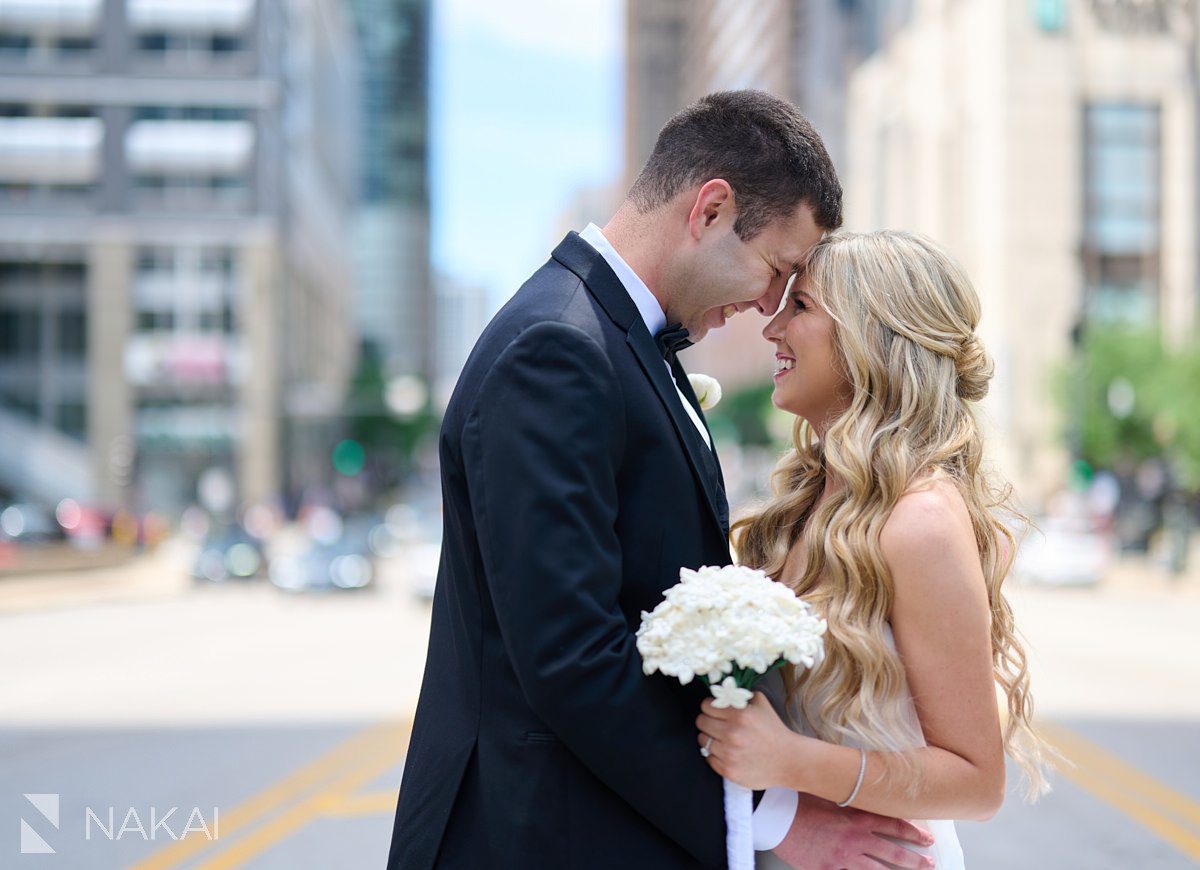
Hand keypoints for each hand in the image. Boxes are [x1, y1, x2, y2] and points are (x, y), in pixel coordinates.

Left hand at [696, 691, 796, 788]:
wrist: (789, 760)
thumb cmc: (774, 731)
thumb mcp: (762, 705)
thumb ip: (742, 694)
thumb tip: (724, 690)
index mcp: (739, 715)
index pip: (706, 706)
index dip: (710, 707)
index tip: (715, 710)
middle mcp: (732, 733)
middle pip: (701, 722)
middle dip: (708, 721)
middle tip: (718, 725)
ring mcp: (729, 754)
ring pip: (702, 740)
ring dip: (710, 738)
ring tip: (723, 740)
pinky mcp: (728, 770)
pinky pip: (708, 758)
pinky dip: (715, 755)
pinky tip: (727, 753)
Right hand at [772, 793, 934, 869]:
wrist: (775, 816)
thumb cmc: (798, 800)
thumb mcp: (828, 794)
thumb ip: (850, 797)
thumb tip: (865, 791)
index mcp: (856, 817)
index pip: (894, 825)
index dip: (913, 833)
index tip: (926, 837)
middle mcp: (854, 839)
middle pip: (894, 852)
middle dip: (916, 859)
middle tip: (930, 861)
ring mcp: (843, 858)